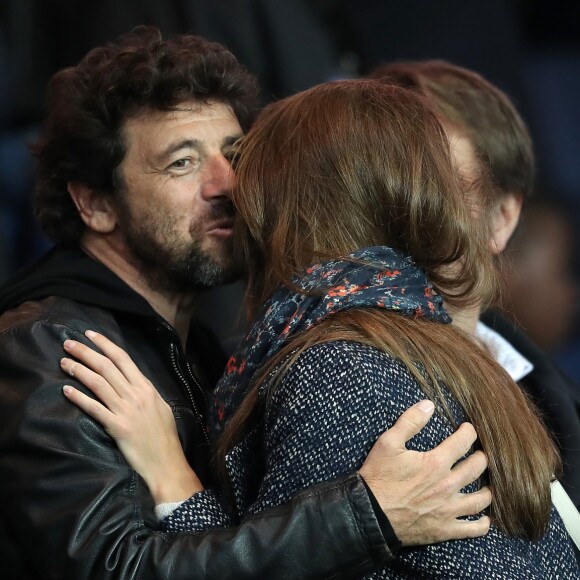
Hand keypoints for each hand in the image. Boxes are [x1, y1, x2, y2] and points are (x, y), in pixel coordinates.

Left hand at [61, 330, 202, 503]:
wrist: (166, 461)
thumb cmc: (165, 436)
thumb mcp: (161, 407)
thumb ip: (147, 393)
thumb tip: (134, 382)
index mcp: (146, 387)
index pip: (123, 359)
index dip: (105, 345)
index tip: (90, 335)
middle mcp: (136, 394)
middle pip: (107, 366)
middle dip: (86, 352)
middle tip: (68, 344)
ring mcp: (126, 410)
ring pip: (98, 383)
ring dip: (79, 370)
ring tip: (64, 362)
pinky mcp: (117, 427)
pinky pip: (95, 408)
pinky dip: (80, 398)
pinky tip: (66, 391)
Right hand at [359, 400, 490, 545]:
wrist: (370, 514)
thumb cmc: (378, 477)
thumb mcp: (388, 442)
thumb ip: (410, 422)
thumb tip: (429, 405)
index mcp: (435, 462)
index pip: (463, 442)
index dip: (469, 432)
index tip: (468, 429)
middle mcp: (448, 485)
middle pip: (477, 468)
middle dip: (481, 457)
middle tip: (478, 454)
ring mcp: (449, 509)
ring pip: (481, 499)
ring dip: (487, 489)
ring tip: (486, 484)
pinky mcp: (445, 529)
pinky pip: (473, 529)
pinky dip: (482, 523)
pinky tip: (484, 519)